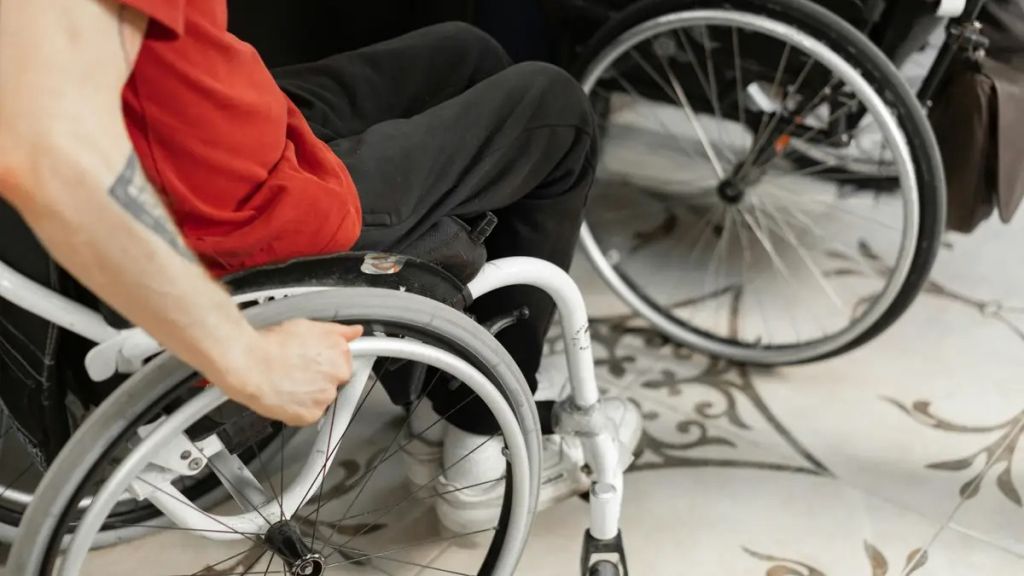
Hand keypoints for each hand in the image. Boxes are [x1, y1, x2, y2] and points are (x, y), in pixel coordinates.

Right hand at [215, 319, 363, 425]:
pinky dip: (299, 408)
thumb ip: (338, 331)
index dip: (326, 362)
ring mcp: (325, 396)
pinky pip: (310, 413)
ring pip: (322, 398)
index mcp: (339, 352)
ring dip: (310, 393)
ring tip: (287, 381)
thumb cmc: (272, 344)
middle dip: (320, 378)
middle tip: (297, 371)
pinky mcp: (312, 414)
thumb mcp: (308, 326)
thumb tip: (355, 332)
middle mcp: (337, 375)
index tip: (314, 363)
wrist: (249, 364)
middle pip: (335, 381)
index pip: (344, 362)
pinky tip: (285, 394)